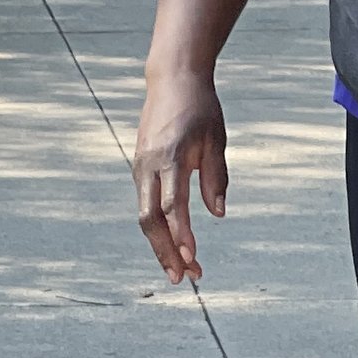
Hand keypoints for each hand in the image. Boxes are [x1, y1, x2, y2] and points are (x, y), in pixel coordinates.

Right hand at [135, 64, 227, 285]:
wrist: (172, 79)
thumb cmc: (200, 107)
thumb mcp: (216, 139)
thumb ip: (215, 177)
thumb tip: (218, 215)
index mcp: (170, 157)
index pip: (174, 206)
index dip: (182, 235)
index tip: (192, 259)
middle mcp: (148, 165)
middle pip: (150, 219)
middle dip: (165, 251)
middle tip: (183, 278)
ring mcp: (140, 167)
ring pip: (144, 216)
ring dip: (161, 244)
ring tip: (180, 269)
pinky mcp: (139, 168)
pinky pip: (145, 204)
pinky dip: (157, 227)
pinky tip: (172, 243)